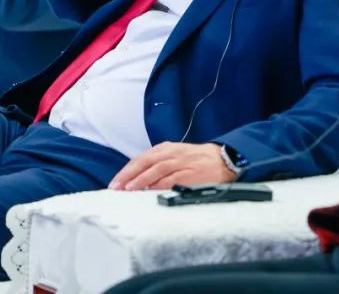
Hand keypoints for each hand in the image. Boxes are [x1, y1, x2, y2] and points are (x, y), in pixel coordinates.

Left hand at [108, 142, 234, 190]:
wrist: (223, 159)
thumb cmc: (197, 160)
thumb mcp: (175, 155)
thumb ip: (158, 164)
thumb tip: (137, 179)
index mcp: (166, 148)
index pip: (141, 158)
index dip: (126, 170)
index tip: (115, 182)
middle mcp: (172, 153)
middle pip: (145, 162)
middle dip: (129, 175)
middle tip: (116, 187)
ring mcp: (181, 162)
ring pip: (156, 169)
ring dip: (141, 179)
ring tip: (129, 189)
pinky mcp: (190, 173)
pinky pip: (172, 178)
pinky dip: (159, 184)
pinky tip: (150, 190)